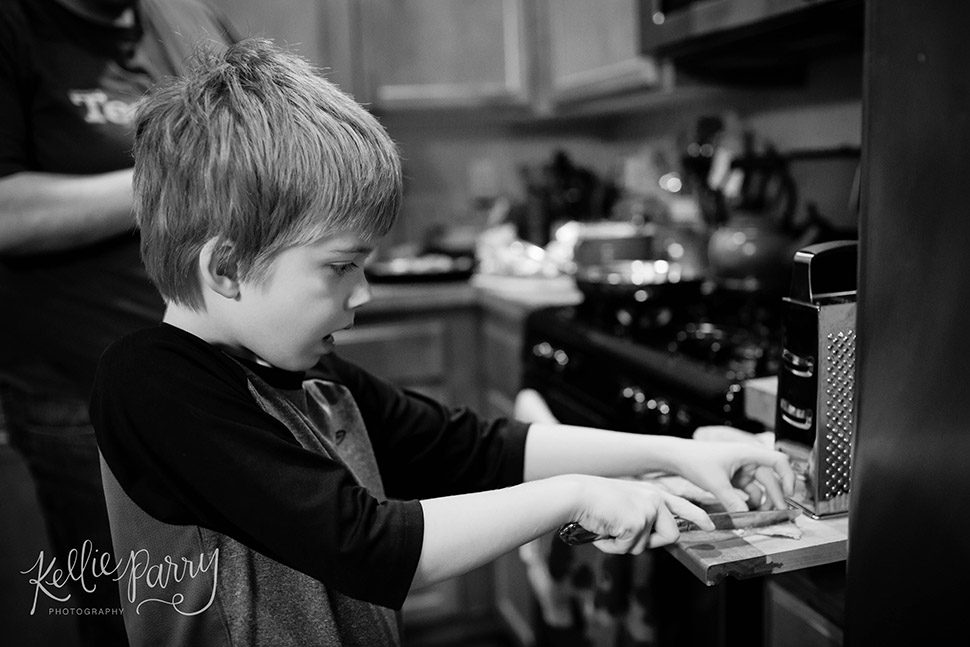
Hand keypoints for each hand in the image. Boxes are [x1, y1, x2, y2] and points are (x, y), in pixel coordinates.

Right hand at [566, 475, 714, 553]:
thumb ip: (643, 516)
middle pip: (670, 536)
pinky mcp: (637, 522)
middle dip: (649, 543)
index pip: (682, 505)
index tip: (711, 527)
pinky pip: (628, 548)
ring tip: (607, 527)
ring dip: (623, 544)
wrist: (576, 494)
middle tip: (624, 535)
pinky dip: (612, 546)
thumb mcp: (625, 503)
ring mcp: (648, 510)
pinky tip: (602, 530)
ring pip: (644, 546)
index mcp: (652, 493)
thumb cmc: (594, 501)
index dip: (698, 517)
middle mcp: (655, 499)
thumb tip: (649, 539)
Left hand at [671, 435, 794, 512]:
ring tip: (764, 516)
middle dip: (777, 497)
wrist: (678, 458)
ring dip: (765, 501)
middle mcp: (749, 460)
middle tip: (781, 514)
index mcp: (748, 453)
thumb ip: (732, 502)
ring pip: (761, 487)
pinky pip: (750, 491)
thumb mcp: (715, 483)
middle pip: (771, 479)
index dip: (788, 476)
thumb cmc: (695, 460)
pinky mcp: (736, 478)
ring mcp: (743, 469)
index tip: (789, 493)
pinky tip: (750, 512)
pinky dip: (752, 502)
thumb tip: (745, 518)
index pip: (779, 460)